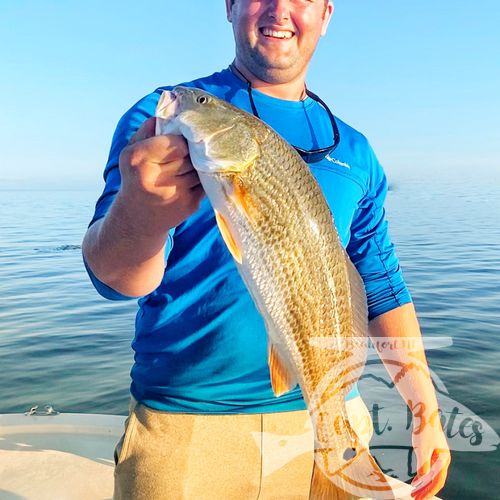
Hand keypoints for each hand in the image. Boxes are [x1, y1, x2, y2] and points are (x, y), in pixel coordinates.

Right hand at [117, 116, 204, 232]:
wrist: (136, 220)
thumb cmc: (135, 178)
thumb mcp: (131, 152)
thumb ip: (148, 129)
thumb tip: (172, 109)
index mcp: (139, 159)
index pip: (177, 141)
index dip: (183, 140)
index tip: (182, 141)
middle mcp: (155, 177)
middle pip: (191, 155)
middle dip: (193, 153)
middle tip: (191, 152)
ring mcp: (174, 193)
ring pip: (201, 169)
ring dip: (200, 166)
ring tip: (189, 167)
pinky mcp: (188, 205)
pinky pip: (205, 183)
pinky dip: (203, 179)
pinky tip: (192, 180)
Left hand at [410, 415, 450, 499]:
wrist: (425, 413)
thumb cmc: (424, 430)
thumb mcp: (421, 449)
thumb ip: (422, 465)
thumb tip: (422, 479)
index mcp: (444, 460)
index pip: (437, 481)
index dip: (428, 492)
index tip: (419, 498)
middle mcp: (443, 459)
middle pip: (435, 480)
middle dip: (425, 490)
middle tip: (414, 497)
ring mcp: (439, 455)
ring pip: (432, 475)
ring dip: (424, 484)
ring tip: (414, 491)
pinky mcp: (433, 451)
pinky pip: (429, 468)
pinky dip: (423, 475)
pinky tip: (416, 479)